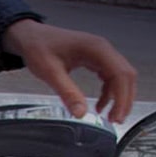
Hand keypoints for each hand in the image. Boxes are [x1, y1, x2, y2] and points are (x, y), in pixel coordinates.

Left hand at [2, 19, 136, 123]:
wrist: (30, 36)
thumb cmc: (38, 47)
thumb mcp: (50, 72)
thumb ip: (67, 92)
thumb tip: (80, 113)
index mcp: (96, 48)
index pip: (120, 74)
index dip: (122, 98)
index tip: (117, 117)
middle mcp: (102, 49)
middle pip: (125, 76)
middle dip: (124, 99)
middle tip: (116, 120)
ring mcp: (100, 53)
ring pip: (120, 77)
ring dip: (118, 97)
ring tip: (109, 116)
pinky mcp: (95, 59)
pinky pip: (110, 76)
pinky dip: (109, 92)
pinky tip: (100, 104)